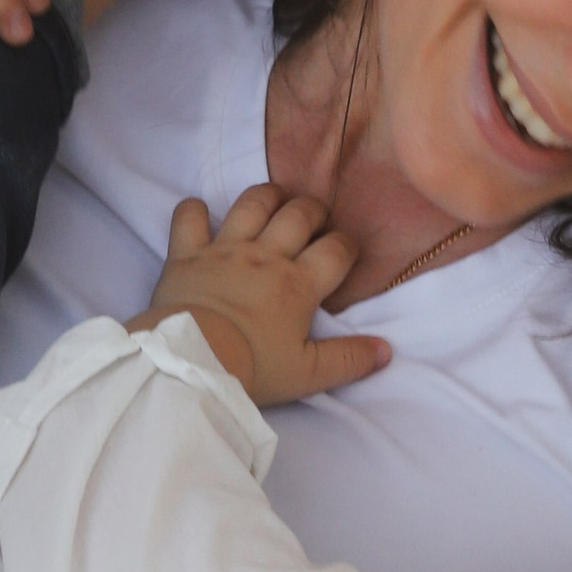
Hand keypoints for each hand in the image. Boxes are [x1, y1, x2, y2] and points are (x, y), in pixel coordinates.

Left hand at [142, 185, 391, 407]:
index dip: (347, 246)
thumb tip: (385, 350)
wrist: (191, 362)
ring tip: (274, 202)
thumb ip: (348, 360)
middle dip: (313, 211)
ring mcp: (224, 249)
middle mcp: (265, 255)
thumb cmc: (252, 369)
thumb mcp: (307, 374)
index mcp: (298, 284)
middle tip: (314, 220)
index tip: (346, 252)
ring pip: (252, 203)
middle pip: (299, 214)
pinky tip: (199, 213)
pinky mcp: (186, 253)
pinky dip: (193, 210)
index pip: (336, 250)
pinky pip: (188, 217)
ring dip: (267, 197)